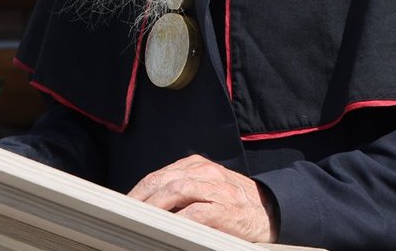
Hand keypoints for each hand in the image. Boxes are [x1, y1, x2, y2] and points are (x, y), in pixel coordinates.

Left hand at [128, 154, 278, 241]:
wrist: (271, 212)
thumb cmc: (234, 205)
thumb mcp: (208, 189)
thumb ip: (182, 192)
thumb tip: (148, 207)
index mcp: (197, 166)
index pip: (159, 176)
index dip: (139, 191)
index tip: (124, 206)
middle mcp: (205, 172)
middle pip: (163, 181)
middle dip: (140, 199)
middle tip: (125, 215)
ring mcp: (216, 189)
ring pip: (175, 191)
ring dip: (153, 207)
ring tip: (139, 221)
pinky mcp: (224, 209)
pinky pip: (195, 213)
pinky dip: (178, 221)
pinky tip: (167, 229)